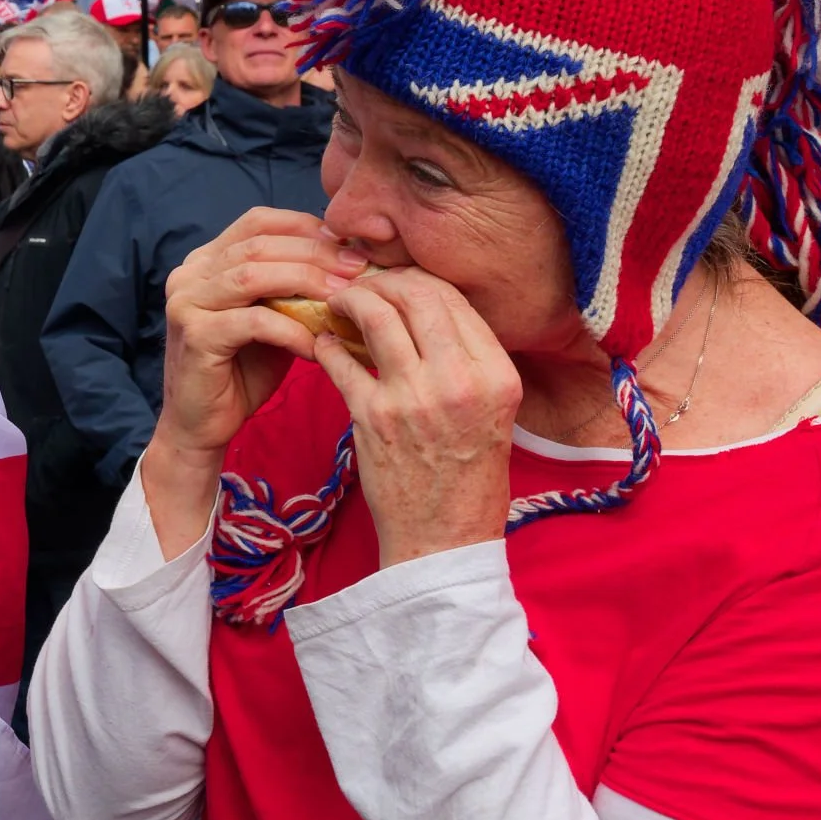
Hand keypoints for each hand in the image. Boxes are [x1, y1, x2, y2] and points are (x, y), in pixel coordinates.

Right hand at [139, 210, 368, 553]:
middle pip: (260, 243)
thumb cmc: (243, 370)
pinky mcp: (195, 334)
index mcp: (207, 259)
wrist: (202, 425)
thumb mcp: (273, 317)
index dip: (308, 228)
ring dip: (307, 283)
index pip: (260, 221)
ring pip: (255, 274)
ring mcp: (186, 301)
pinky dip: (292, 330)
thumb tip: (352, 262)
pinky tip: (317, 345)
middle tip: (359, 271)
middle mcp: (190, 272)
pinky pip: (254, 320)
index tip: (351, 248)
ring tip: (344, 300)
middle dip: (316, 254)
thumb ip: (294, 287)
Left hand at [313, 267, 519, 566]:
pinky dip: (327, 345)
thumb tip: (432, 313)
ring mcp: (414, 398)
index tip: (395, 284)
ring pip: (376, 316)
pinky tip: (323, 344)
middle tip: (360, 286)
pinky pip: (341, 362)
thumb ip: (469, 361)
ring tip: (338, 304)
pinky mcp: (373, 419)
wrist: (443, 539)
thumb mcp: (495, 412)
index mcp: (496, 376)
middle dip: (381, 281)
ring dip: (350, 301)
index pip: (454, 299)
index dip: (417, 280)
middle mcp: (460, 381)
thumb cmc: (469, 477)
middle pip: (416, 295)